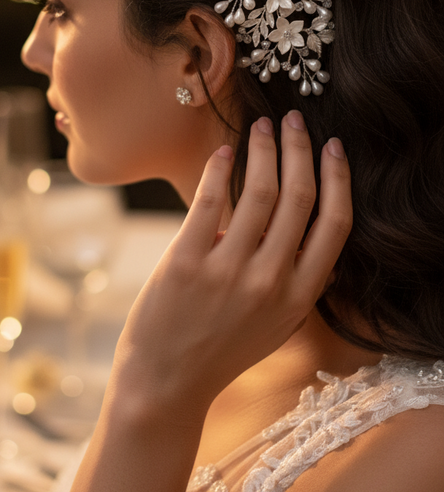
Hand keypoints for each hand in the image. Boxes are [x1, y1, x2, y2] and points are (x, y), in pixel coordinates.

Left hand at [112, 111, 351, 421]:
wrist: (166, 383)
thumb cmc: (220, 349)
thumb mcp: (276, 324)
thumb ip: (297, 283)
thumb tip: (310, 232)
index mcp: (300, 295)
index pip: (335, 224)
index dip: (338, 178)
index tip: (333, 146)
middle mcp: (272, 282)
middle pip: (300, 197)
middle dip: (300, 148)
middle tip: (293, 120)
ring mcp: (230, 272)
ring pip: (261, 191)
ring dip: (263, 149)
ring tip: (259, 126)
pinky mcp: (188, 262)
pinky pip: (211, 200)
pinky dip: (220, 169)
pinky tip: (223, 151)